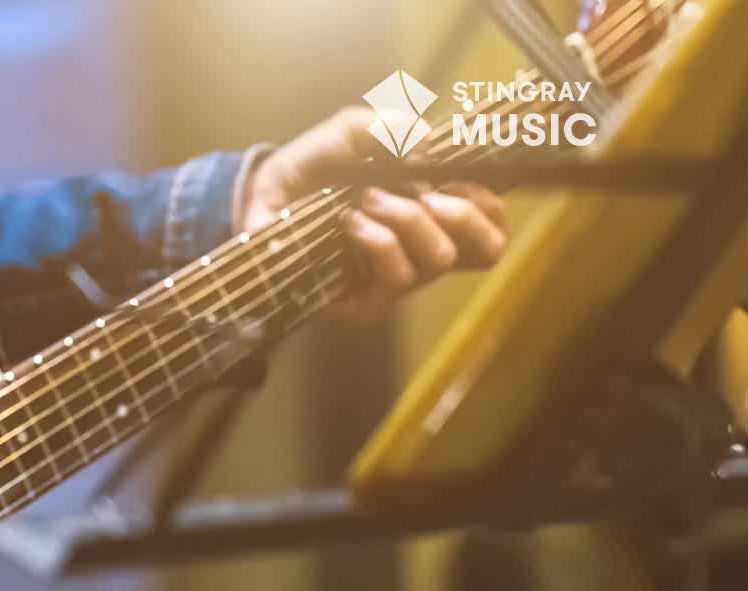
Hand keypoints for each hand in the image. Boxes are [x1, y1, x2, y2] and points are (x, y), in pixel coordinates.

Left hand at [238, 107, 507, 324]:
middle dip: (464, 214)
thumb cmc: (308, 172)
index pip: (491, 223)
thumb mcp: (345, 135)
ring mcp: (395, 281)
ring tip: (367, 198)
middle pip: (486, 251)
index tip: (455, 176)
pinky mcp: (367, 306)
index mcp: (431, 213)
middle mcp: (421, 250)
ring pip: (439, 259)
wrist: (257, 202)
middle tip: (428, 192)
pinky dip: (379, 241)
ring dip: (408, 219)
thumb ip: (384, 127)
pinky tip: (351, 222)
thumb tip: (425, 140)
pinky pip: (397, 278)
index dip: (489, 203)